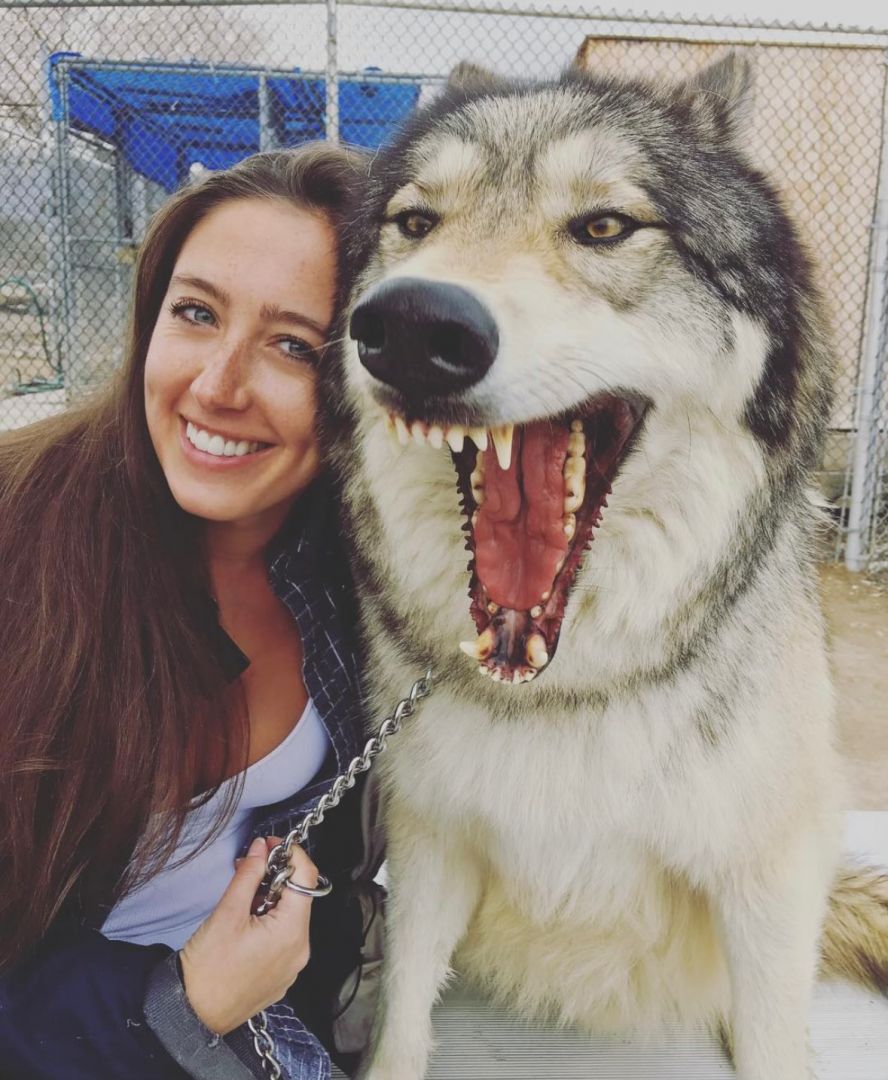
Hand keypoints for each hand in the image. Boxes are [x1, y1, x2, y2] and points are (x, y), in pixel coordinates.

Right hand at [180, 835, 319, 1033]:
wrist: (191, 1016)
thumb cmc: (207, 969)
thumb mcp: (227, 913)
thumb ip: (248, 875)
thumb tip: (261, 848)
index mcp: (292, 932)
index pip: (307, 876)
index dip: (291, 854)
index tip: (270, 844)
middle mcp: (300, 949)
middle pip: (299, 897)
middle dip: (276, 876)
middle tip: (247, 868)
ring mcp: (292, 965)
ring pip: (290, 916)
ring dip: (270, 898)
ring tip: (241, 897)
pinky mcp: (281, 975)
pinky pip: (284, 937)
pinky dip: (270, 921)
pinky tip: (245, 922)